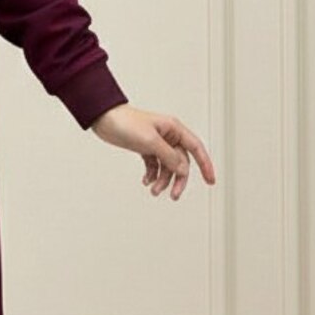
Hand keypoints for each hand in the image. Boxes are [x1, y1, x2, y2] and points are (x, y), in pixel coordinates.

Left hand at [88, 103, 215, 200]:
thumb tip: (184, 170)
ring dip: (162, 180)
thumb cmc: (126, 123)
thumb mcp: (150, 142)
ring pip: (167, 166)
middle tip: (173, 195)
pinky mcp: (145, 148)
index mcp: (174, 129)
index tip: (210, 181)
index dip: (206, 165)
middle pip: (181, 162)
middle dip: (178, 179)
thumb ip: (169, 157)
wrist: (104, 119)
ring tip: (153, 190)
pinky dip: (152, 175)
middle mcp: (168, 136)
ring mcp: (157, 143)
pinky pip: (155, 165)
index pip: (196, 148)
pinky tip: (146, 181)